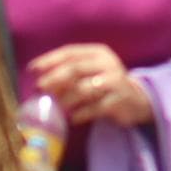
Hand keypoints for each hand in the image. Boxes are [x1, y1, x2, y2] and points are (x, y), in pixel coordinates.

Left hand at [30, 43, 151, 126]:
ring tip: (55, 107)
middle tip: (40, 88)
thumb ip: (70, 73)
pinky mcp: (118, 101)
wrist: (137, 99)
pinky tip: (72, 118)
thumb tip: (41, 83)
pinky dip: (80, 114)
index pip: (70, 52)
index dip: (49, 59)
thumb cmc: (106, 84)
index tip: (32, 69)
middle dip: (54, 78)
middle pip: (75, 68)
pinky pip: (94, 108)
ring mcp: (114, 82)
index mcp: (98, 52)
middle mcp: (107, 64)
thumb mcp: (91, 72)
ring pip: (83, 89)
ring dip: (66, 99)